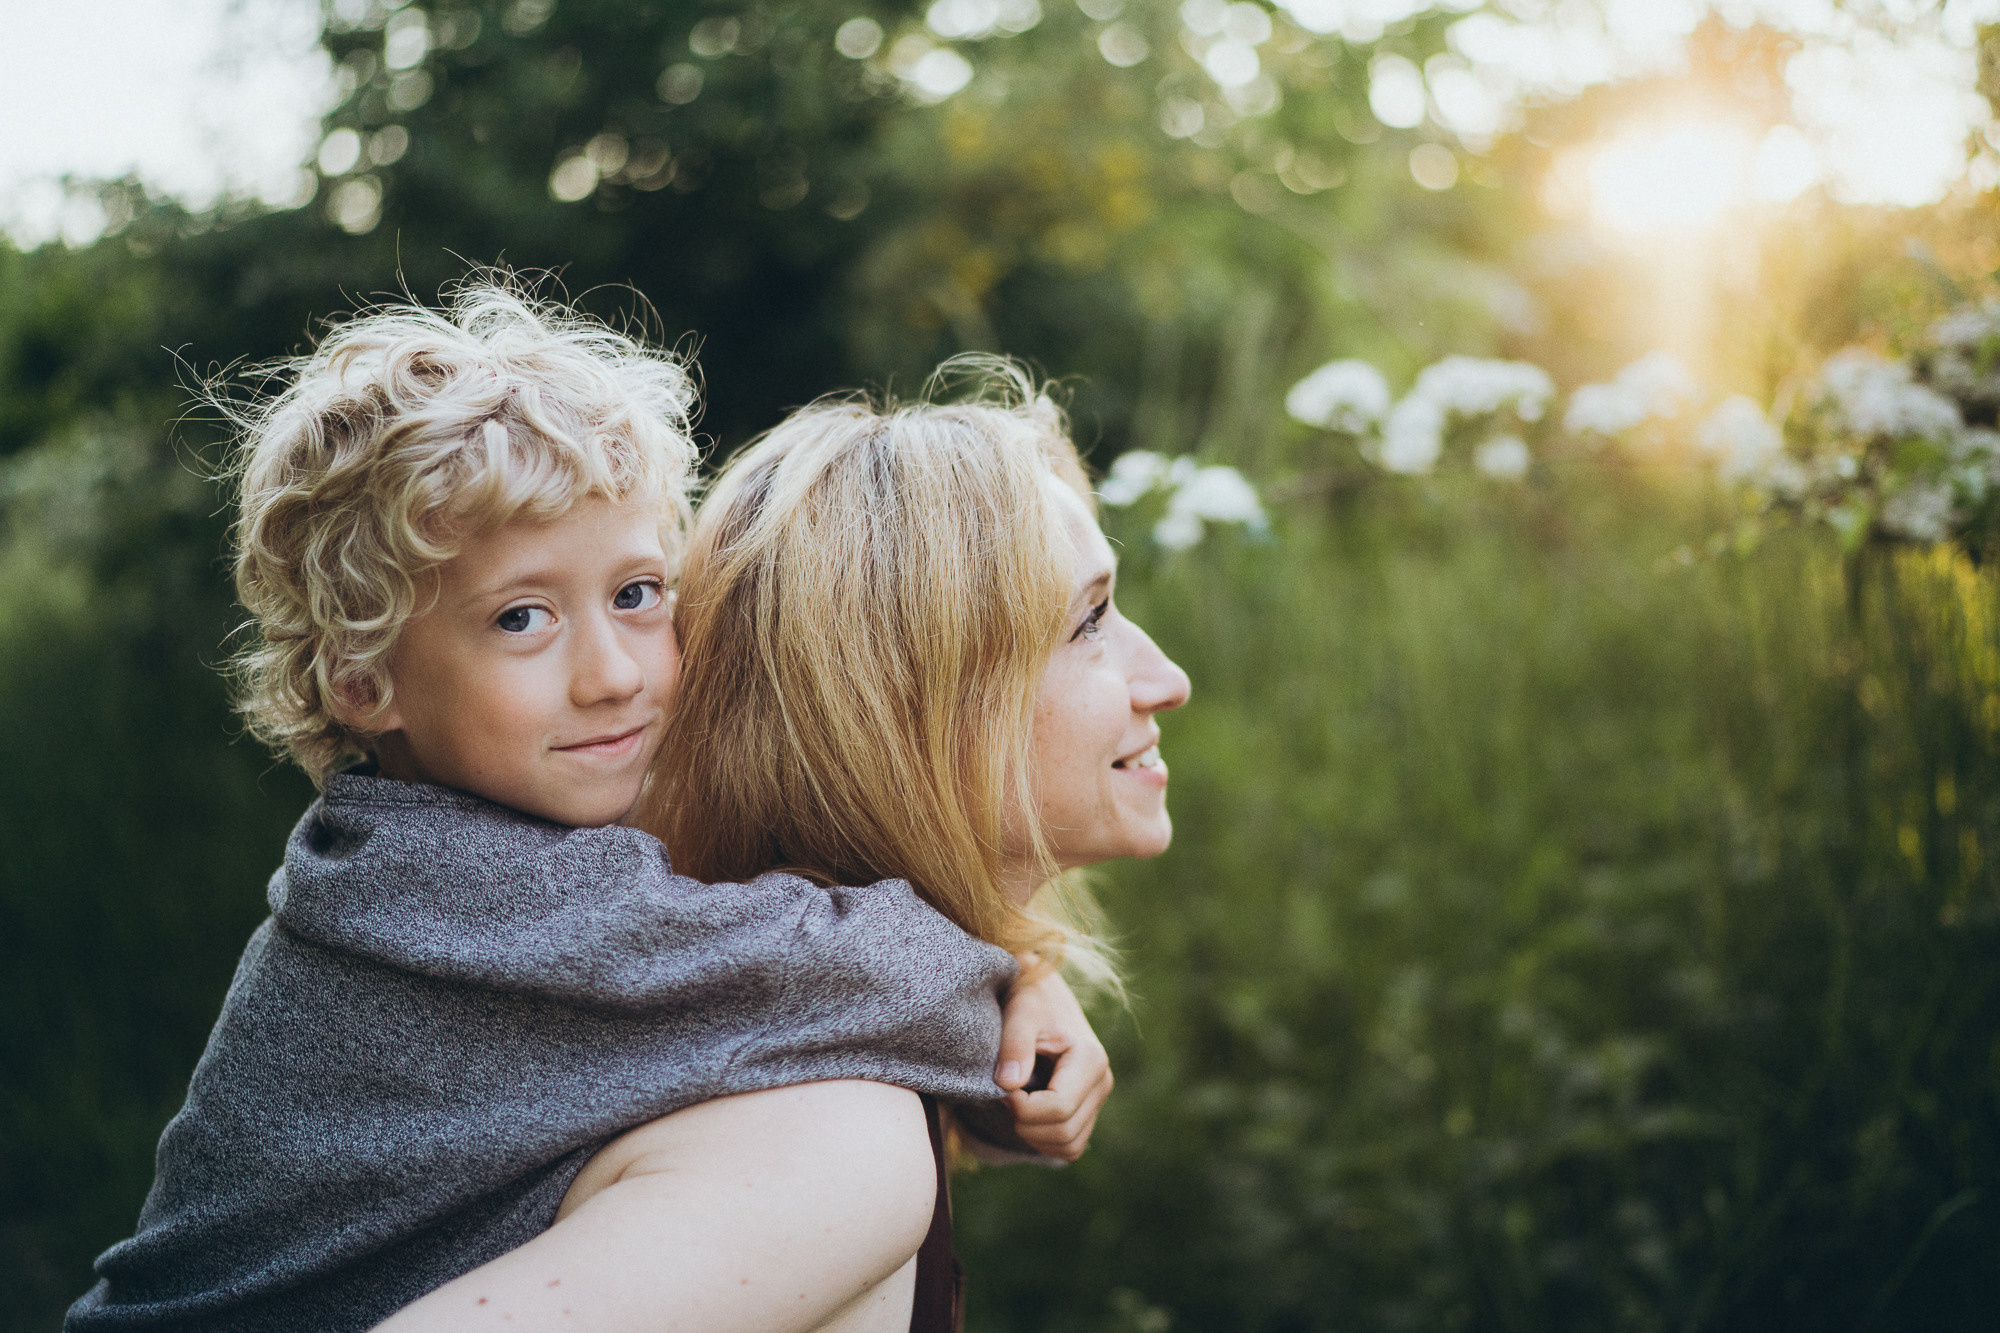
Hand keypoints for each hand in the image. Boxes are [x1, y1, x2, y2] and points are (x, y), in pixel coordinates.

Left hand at [993, 966, 1112, 1160]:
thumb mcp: (1019, 1012)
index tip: (1001, 1083)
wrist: (1042, 995)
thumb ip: (1014, 1044)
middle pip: (1063, 1132)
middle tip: (1005, 1093)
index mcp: (1090, 1058)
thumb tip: (1008, 1084)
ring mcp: (1098, 1098)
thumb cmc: (1029, 1000)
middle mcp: (1103, 1081)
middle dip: (1025, 1123)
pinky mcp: (1089, 1109)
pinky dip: (1044, 1140)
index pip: (1058, 1108)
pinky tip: (1026, 1112)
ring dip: (1034, 1135)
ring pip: (1069, 1146)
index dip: (1022, 1107)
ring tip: (1016, 1101)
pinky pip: (1070, 1146)